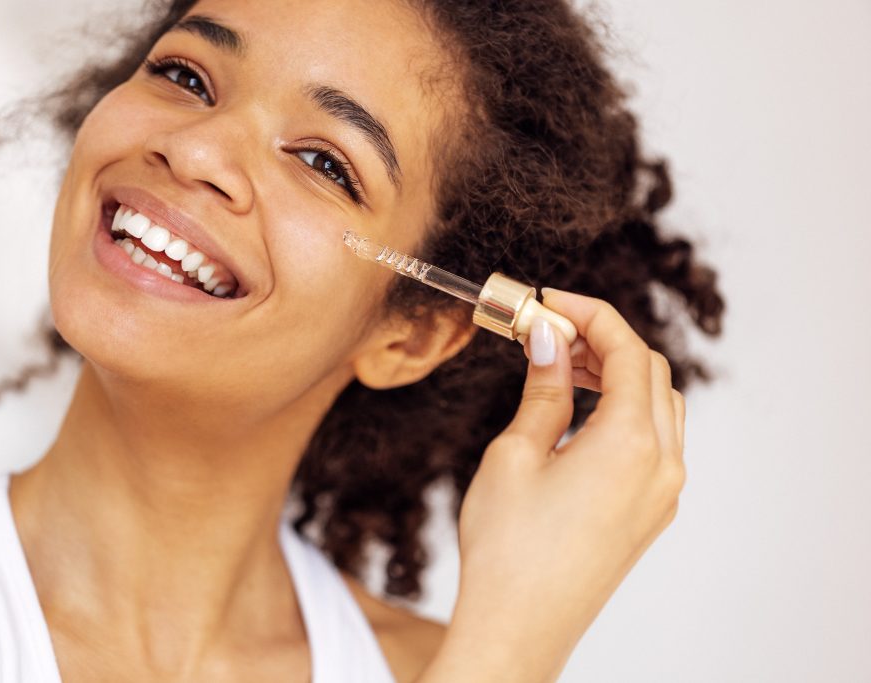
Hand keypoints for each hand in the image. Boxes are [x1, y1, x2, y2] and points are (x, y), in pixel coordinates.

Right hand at [430, 288, 685, 682]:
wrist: (519, 628)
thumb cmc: (508, 547)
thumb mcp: (516, 453)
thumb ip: (544, 389)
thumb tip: (549, 339)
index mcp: (632, 442)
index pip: (627, 350)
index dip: (590, 314)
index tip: (549, 302)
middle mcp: (662, 465)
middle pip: (651, 373)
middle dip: (604, 340)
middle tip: (548, 332)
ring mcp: (663, 494)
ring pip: (660, 407)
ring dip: (619, 376)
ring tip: (563, 368)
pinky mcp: (651, 515)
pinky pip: (655, 443)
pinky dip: (625, 412)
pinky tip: (580, 415)